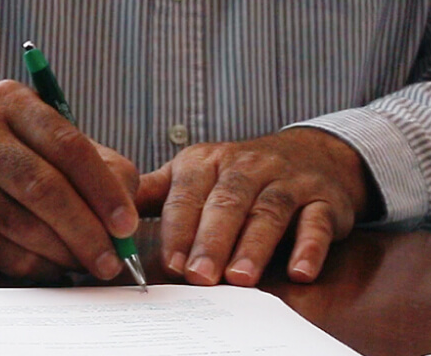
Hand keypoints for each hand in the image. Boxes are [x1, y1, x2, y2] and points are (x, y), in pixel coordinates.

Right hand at [0, 80, 139, 279]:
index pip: (67, 145)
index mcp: (11, 101)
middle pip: (43, 187)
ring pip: (24, 225)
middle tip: (113, 260)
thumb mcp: (61, 145)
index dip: (102, 189)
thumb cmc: (25, 157)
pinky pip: (4, 253)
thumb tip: (124, 222)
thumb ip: (104, 171)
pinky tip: (57, 265)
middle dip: (86, 230)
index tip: (127, 225)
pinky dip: (40, 266)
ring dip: (66, 252)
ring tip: (91, 262)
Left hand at [137, 128, 374, 285]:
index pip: (187, 194)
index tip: (170, 263)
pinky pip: (317, 221)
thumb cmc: (242, 174)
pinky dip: (309, 246)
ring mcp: (288, 181)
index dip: (179, 229)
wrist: (314, 153)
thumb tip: (106, 210)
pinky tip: (299, 271)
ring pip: (269, 211)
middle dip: (211, 241)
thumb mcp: (197, 173)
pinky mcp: (324, 199)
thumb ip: (157, 193)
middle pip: (227, 202)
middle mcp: (248, 166)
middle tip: (198, 277)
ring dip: (254, 246)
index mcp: (207, 161)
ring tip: (240, 278)